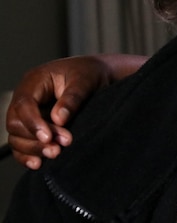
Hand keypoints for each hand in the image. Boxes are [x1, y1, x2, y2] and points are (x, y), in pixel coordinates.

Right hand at [5, 54, 146, 169]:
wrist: (99, 74)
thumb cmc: (90, 73)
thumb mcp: (85, 81)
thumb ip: (72, 98)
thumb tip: (59, 119)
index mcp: (34, 81)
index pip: (23, 105)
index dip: (33, 123)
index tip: (48, 137)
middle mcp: (27, 97)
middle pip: (16, 123)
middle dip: (35, 139)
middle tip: (59, 147)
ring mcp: (29, 113)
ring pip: (17, 136)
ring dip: (33, 149)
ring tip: (55, 153)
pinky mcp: (34, 126)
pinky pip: (22, 143)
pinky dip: (28, 154)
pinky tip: (39, 163)